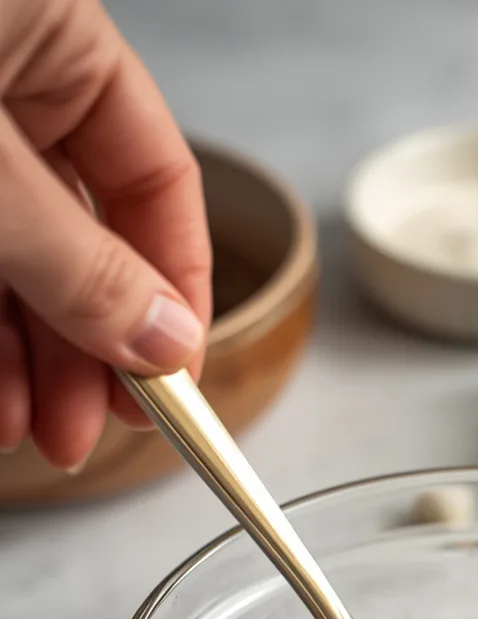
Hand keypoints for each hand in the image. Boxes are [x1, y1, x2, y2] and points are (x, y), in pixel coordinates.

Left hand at [0, 0, 211, 468]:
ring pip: (17, 265)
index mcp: (56, 39)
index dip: (176, 291)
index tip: (174, 382)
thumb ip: (75, 260)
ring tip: (37, 436)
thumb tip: (166, 340)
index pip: (158, 180)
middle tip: (95, 433)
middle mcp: (8, 83)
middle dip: (90, 349)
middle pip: (86, 238)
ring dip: (32, 362)